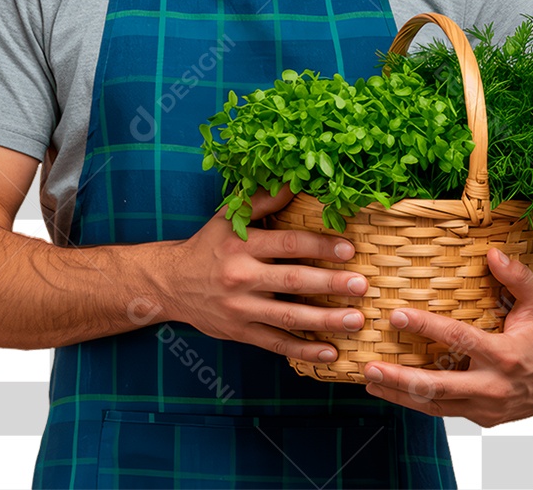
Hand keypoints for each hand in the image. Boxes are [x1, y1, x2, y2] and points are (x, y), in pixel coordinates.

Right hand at [158, 184, 368, 364]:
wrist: (171, 283)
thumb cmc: (209, 245)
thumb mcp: (229, 218)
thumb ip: (263, 201)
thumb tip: (294, 180)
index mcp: (243, 245)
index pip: (287, 244)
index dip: (319, 246)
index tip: (349, 249)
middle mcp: (241, 276)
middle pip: (293, 281)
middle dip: (330, 284)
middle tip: (361, 286)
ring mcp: (241, 308)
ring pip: (288, 316)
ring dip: (325, 321)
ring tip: (356, 321)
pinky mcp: (240, 332)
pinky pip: (276, 343)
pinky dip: (304, 351)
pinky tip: (330, 353)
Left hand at [360, 247, 532, 427]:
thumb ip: (517, 276)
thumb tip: (492, 252)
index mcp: (505, 355)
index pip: (458, 338)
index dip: (426, 326)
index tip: (397, 314)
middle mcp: (493, 387)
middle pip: (438, 386)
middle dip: (401, 378)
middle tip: (370, 367)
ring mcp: (486, 407)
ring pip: (436, 406)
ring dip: (400, 395)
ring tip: (368, 381)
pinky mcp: (482, 418)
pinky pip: (443, 411)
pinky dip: (416, 402)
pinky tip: (392, 390)